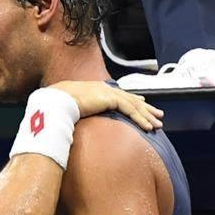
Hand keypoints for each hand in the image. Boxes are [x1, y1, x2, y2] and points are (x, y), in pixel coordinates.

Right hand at [48, 80, 163, 131]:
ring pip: (134, 105)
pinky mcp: (111, 99)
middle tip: (158, 114)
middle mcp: (105, 88)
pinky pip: (131, 110)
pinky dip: (141, 119)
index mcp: (97, 88)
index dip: (132, 100)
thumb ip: (80, 112)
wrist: (57, 100)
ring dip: (147, 115)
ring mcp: (109, 92)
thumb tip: (76, 122)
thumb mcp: (72, 107)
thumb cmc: (59, 104)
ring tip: (158, 123)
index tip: (142, 103)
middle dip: (146, 108)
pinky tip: (148, 126)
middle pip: (131, 99)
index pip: (119, 95)